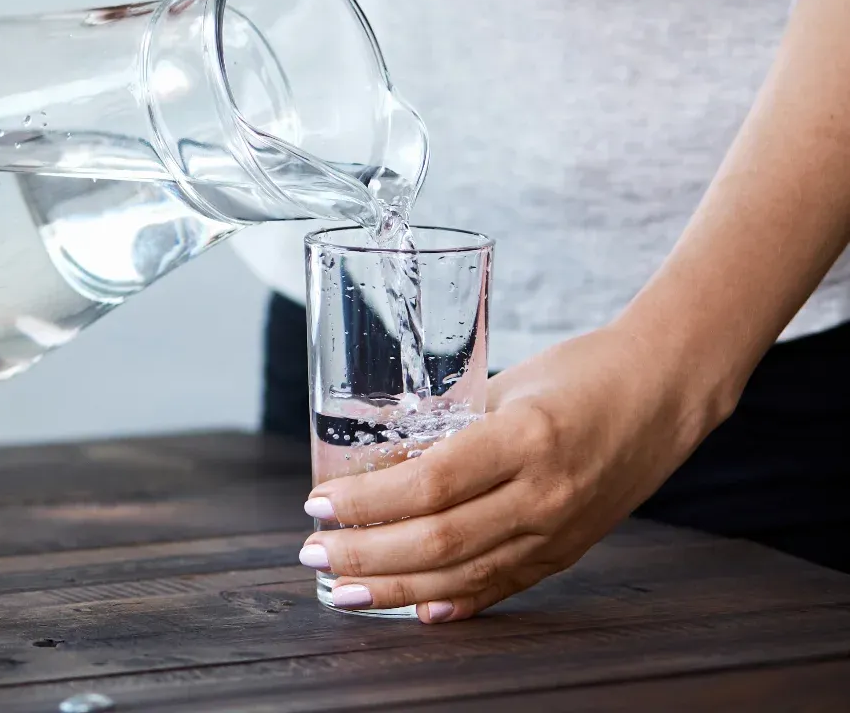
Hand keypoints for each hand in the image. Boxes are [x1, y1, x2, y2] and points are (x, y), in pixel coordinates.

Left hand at [297, 321, 728, 621]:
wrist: (669, 389)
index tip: (317, 504)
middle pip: (439, 540)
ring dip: (396, 588)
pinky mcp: (571, 550)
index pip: (430, 484)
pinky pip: (506, 586)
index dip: (367, 502)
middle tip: (313, 552)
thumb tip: (377, 465)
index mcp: (525, 438)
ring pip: (465, 575)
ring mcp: (562, 529)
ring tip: (344, 591)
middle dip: (365, 553)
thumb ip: (447, 429)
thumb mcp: (504, 386)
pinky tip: (418, 611)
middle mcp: (546, 493)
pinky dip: (457, 602)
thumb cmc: (582, 371)